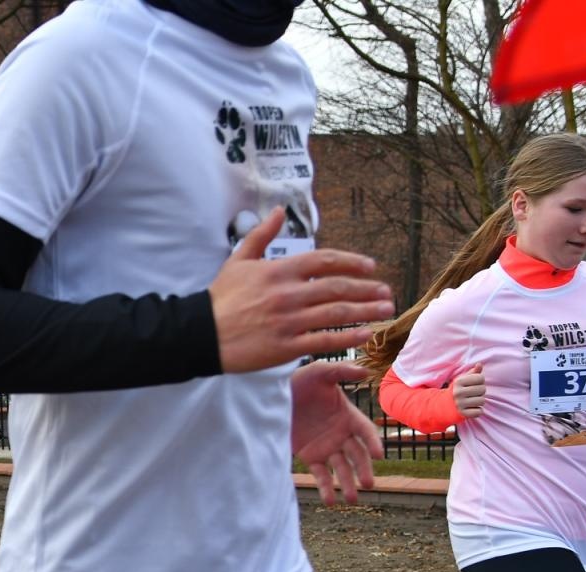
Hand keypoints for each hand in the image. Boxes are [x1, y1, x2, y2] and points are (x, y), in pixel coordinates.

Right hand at [211, 208, 393, 373]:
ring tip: (384, 310)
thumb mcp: (238, 260)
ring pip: (337, 314)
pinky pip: (324, 341)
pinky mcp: (285, 347)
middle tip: (386, 292)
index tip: (370, 267)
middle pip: (338, 288)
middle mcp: (288, 294)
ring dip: (366, 311)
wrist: (199, 334)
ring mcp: (288, 322)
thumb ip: (262, 235)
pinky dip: (348, 337)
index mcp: (279, 271)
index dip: (352, 262)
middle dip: (367, 289)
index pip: (326, 261)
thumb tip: (279, 210)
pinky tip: (365, 333)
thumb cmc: (220, 298)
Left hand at [291, 360, 382, 505]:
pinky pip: (322, 474)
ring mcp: (327, 447)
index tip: (379, 454)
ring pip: (342, 468)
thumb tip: (366, 371)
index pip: (366, 431)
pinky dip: (326, 487)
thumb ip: (341, 371)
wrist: (273, 395)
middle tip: (368, 484)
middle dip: (363, 469)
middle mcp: (341, 434)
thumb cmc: (300, 380)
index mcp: (348, 416)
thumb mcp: (320, 372)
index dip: (373, 442)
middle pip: (357, 454)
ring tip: (351, 499)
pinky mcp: (311, 456)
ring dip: (347, 483)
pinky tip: (330, 500)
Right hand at [451, 364, 486, 417]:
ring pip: (482, 401)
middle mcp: (458, 392)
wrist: (443, 406)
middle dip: (480, 392)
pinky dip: (477, 411)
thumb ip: (473, 372)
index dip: (479, 381)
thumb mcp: (462, 380)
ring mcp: (459, 403)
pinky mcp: (462, 413)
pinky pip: (479, 411)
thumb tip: (480, 364)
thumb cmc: (457, 391)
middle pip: (483, 389)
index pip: (480, 378)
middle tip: (472, 394)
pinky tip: (471, 409)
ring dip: (479, 402)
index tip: (473, 385)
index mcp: (458, 382)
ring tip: (471, 401)